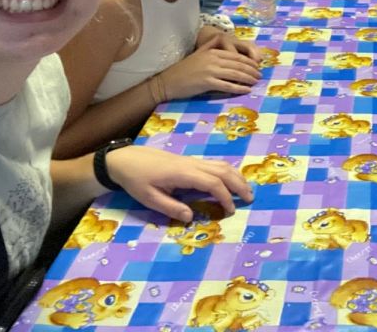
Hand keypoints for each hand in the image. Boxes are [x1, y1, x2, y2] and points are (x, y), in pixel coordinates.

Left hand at [106, 145, 253, 220]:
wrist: (126, 159)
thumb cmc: (137, 180)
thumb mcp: (149, 198)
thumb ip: (171, 208)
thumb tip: (191, 218)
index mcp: (184, 173)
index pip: (213, 183)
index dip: (225, 197)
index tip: (229, 211)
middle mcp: (192, 164)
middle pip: (223, 170)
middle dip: (239, 184)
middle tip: (250, 199)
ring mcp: (192, 161)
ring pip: (221, 164)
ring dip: (236, 176)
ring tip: (245, 190)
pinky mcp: (190, 161)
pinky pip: (214, 164)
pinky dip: (227, 172)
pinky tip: (230, 181)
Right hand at [159, 33, 261, 98]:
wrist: (168, 81)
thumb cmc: (183, 69)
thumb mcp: (198, 54)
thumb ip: (211, 46)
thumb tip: (222, 40)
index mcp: (212, 51)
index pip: (235, 55)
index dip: (248, 61)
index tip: (256, 66)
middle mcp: (212, 59)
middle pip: (238, 64)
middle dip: (251, 70)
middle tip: (260, 75)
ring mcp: (210, 70)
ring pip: (235, 74)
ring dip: (248, 78)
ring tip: (256, 82)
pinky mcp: (207, 82)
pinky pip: (227, 85)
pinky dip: (239, 88)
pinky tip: (246, 90)